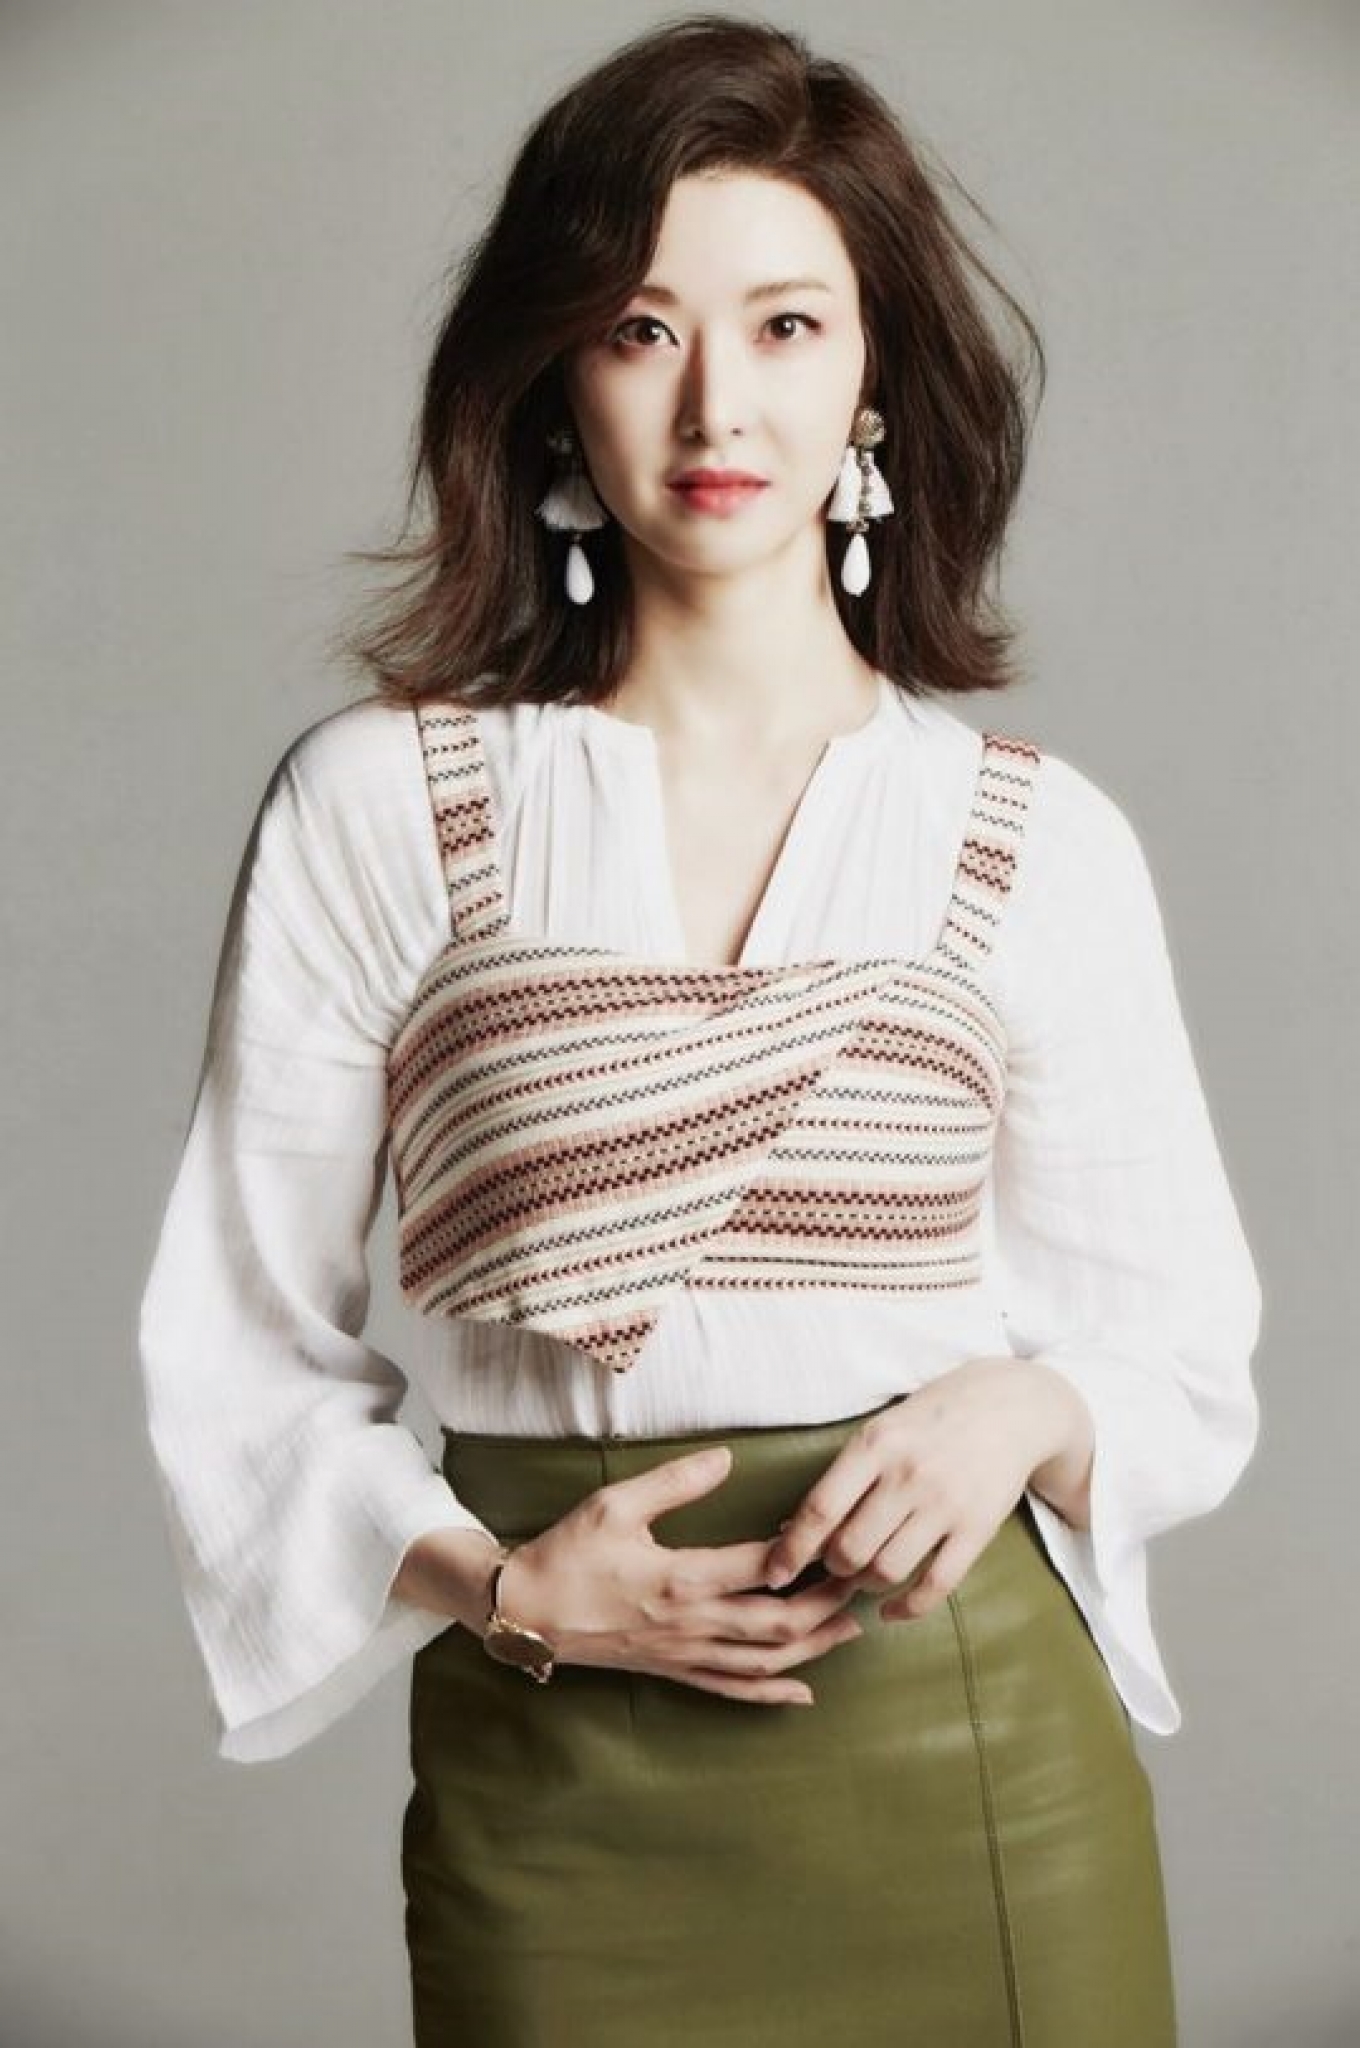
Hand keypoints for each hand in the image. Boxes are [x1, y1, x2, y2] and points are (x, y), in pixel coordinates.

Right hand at [492, 1444, 865, 1706]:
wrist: (526, 1610)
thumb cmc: (568, 1552)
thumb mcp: (615, 1503)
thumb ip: (675, 1481)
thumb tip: (727, 1458)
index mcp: (679, 1576)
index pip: (760, 1567)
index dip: (802, 1551)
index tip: (831, 1531)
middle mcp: (690, 1622)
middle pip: (777, 1622)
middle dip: (826, 1606)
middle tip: (860, 1583)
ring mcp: (683, 1653)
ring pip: (762, 1661)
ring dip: (812, 1648)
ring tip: (850, 1631)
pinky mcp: (672, 1670)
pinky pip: (730, 1689)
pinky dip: (770, 1692)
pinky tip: (803, 1692)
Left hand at [761, 1359, 1093, 1623]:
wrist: (1010, 1405)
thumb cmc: (932, 1418)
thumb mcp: (882, 1428)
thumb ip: (845, 1475)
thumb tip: (792, 1528)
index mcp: (875, 1444)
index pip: (820, 1509)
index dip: (791, 1550)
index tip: (774, 1573)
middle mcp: (908, 1474)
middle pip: (850, 1549)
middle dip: (832, 1568)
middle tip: (832, 1566)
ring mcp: (945, 1503)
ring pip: (887, 1571)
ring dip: (865, 1585)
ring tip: (863, 1577)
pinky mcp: (977, 1529)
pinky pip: (936, 1586)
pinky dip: (907, 1608)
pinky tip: (892, 1608)